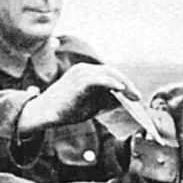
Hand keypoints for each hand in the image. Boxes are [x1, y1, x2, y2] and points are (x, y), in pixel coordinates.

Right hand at [18, 64, 140, 134]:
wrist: (45, 113)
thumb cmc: (65, 110)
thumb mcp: (90, 105)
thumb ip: (105, 101)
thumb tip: (124, 101)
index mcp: (85, 72)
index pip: (109, 74)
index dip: (124, 84)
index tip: (134, 95)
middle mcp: (84, 69)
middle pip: (112, 72)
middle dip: (127, 84)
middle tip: (138, 97)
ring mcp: (81, 73)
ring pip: (109, 74)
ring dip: (124, 85)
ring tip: (133, 96)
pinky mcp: (79, 80)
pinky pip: (100, 79)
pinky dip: (112, 84)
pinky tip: (122, 90)